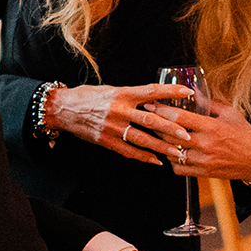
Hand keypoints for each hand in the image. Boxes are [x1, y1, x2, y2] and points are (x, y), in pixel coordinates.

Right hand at [43, 83, 192, 164]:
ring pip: (142, 139)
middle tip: (187, 135)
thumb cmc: (88, 97)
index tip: (187, 92)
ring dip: (161, 147)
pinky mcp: (106, 141)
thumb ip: (131, 96)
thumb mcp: (111, 90)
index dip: (170, 91)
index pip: (151, 91)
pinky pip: (128, 151)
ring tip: (176, 152)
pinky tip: (156, 161)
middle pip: (150, 120)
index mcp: (122, 94)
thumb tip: (153, 99)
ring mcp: (113, 127)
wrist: (63, 109)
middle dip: (170, 128)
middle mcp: (119, 110)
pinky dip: (143, 157)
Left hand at [144, 100, 250, 181]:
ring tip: (156, 135)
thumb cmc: (244, 133)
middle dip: (156, 126)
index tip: (151, 105)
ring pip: (171, 153)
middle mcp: (205, 144)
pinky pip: (178, 168)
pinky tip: (171, 152)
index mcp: (211, 127)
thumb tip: (192, 91)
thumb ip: (209, 103)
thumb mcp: (230, 114)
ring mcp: (203, 160)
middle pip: (171, 135)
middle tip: (147, 119)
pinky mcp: (203, 172)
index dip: (162, 110)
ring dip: (162, 144)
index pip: (179, 117)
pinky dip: (171, 160)